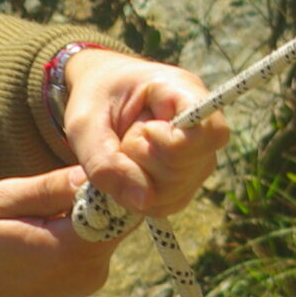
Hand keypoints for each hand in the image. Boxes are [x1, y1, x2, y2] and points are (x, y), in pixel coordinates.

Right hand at [0, 167, 122, 296]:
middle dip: (96, 196)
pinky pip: (93, 251)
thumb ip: (48, 188)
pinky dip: (77, 237)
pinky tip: (45, 235)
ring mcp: (89, 283)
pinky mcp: (84, 287)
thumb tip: (90, 170)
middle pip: (118, 219)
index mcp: (70, 248)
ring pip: (106, 233)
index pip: (121, 205)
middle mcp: (89, 270)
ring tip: (45, 213)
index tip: (87, 166)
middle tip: (59, 184)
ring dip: (85, 217)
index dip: (111, 181)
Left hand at [59, 49, 230, 217]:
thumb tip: (143, 201)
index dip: (175, 144)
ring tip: (123, 151)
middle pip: (189, 169)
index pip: (211, 131)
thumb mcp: (85, 124)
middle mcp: (201, 126)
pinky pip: (167, 204)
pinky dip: (137, 196)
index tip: (146, 129)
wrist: (97, 96)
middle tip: (122, 137)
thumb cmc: (93, 100)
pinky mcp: (185, 179)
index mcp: (183, 92)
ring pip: (177, 192)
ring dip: (137, 180)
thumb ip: (105, 162)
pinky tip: (125, 172)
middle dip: (143, 162)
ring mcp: (197, 156)